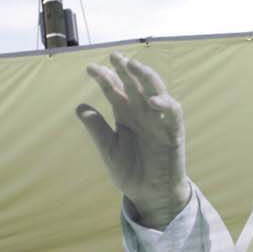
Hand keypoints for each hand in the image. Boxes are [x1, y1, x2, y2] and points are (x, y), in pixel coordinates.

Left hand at [77, 52, 192, 229]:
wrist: (151, 195)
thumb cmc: (130, 173)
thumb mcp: (108, 150)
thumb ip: (96, 128)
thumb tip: (79, 107)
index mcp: (125, 114)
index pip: (114, 89)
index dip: (104, 77)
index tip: (90, 68)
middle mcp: (142, 112)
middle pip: (134, 83)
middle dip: (125, 69)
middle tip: (114, 56)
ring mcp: (158, 120)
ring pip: (155, 90)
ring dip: (146, 77)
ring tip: (133, 66)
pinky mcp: (173, 131)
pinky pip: (172, 112)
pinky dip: (165, 104)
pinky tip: (152, 100)